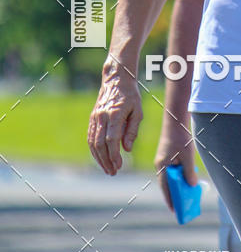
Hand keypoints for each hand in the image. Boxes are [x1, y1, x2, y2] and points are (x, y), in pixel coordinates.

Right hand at [88, 56, 142, 175]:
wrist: (116, 79)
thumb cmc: (131, 96)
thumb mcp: (137, 111)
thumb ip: (132, 130)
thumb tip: (127, 149)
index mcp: (114, 114)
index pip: (111, 139)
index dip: (114, 155)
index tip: (119, 166)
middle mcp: (102, 116)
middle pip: (100, 144)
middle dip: (105, 160)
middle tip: (113, 172)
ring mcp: (95, 117)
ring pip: (93, 142)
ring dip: (99, 158)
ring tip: (108, 169)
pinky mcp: (92, 118)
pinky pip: (91, 137)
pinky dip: (94, 150)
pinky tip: (100, 158)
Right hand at [154, 124, 197, 210]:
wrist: (175, 119)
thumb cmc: (180, 137)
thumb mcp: (187, 156)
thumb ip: (189, 172)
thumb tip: (192, 186)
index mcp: (162, 166)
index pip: (165, 188)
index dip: (170, 200)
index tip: (175, 211)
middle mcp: (161, 165)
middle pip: (167, 184)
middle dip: (175, 195)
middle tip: (184, 206)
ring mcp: (163, 160)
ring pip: (170, 178)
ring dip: (178, 186)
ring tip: (187, 195)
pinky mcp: (168, 156)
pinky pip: (173, 171)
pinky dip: (179, 177)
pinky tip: (187, 179)